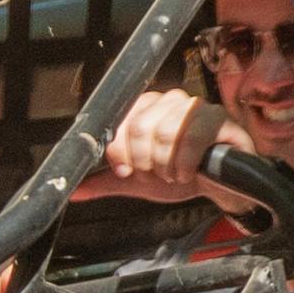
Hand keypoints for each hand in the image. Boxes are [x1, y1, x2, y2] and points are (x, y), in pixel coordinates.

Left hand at [77, 88, 238, 207]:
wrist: (219, 187)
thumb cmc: (182, 175)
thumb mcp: (139, 182)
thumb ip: (106, 182)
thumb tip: (74, 190)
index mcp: (147, 108)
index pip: (121, 120)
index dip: (119, 150)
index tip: (127, 171)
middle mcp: (170, 101)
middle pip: (141, 127)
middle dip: (145, 162)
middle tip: (157, 174)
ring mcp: (196, 107)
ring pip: (165, 131)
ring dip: (167, 165)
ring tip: (174, 175)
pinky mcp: (218, 118)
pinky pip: (193, 135)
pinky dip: (185, 162)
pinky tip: (188, 172)